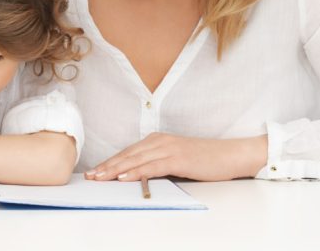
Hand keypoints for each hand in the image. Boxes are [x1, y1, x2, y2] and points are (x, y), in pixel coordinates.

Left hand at [84, 133, 267, 181]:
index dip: (110, 162)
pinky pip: (152, 166)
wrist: (229, 155)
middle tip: (90, 176)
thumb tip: (137, 177)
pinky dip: (136, 172)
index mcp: (157, 140)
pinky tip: (124, 178)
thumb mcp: (176, 161)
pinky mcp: (178, 158)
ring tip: (100, 178)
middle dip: (107, 166)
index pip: (128, 153)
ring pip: (136, 160)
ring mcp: (168, 148)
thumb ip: (157, 165)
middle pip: (127, 155)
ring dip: (116, 170)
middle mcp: (159, 141)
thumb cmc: (204, 160)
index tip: (95, 172)